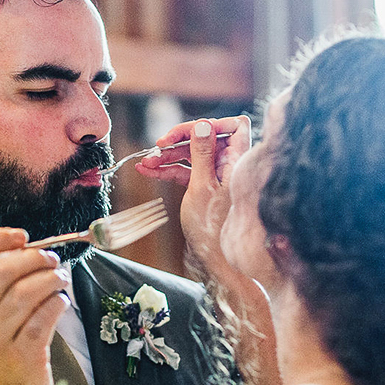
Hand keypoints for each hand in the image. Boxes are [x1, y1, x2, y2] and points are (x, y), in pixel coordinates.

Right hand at [0, 228, 70, 384]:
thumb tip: (22, 245)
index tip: (22, 236)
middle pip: (0, 272)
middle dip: (32, 258)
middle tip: (51, 258)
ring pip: (25, 293)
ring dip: (49, 278)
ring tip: (60, 277)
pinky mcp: (20, 357)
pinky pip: (44, 317)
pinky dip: (57, 302)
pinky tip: (61, 301)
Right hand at [137, 115, 251, 272]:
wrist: (218, 260)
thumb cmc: (213, 228)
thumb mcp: (202, 187)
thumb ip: (202, 154)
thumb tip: (204, 125)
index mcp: (238, 161)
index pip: (234, 125)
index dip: (212, 124)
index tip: (189, 131)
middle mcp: (231, 165)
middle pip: (207, 138)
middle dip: (180, 140)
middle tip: (159, 145)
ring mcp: (217, 175)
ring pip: (193, 154)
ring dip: (169, 156)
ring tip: (146, 162)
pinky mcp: (206, 186)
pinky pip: (187, 170)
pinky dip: (169, 169)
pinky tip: (149, 170)